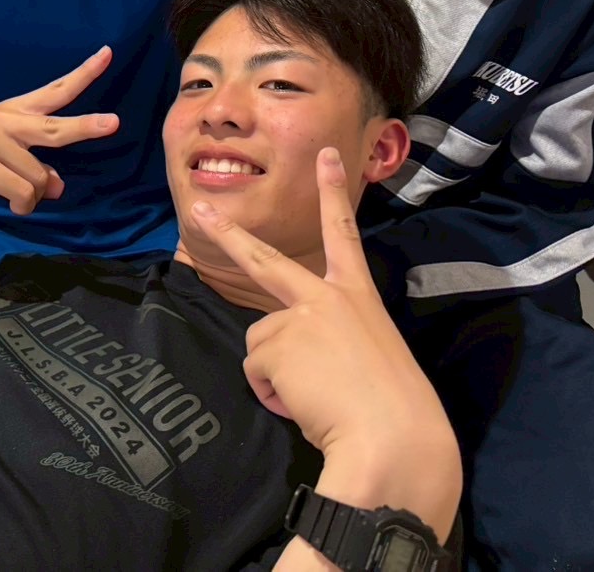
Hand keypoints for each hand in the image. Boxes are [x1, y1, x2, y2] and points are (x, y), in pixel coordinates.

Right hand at [0, 46, 118, 215]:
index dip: (83, 74)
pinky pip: (23, 193)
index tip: (107, 54)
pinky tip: (12, 206)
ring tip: (17, 199)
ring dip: (33, 197)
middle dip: (87, 127)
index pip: (55, 90)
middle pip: (56, 127)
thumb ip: (35, 165)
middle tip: (114, 124)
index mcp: (13, 112)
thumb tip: (58, 186)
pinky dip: (23, 206)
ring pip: (40, 179)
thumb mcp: (2, 158)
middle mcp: (6, 121)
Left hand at [191, 149, 458, 531]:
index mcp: (359, 297)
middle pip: (263, 260)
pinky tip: (306, 405)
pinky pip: (257, 373)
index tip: (327, 154)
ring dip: (278, 376)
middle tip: (199, 210)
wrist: (395, 438)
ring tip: (318, 397)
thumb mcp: (369, 359)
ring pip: (262, 345)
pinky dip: (274, 394)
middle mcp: (327, 297)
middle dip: (226, 233)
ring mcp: (299, 316)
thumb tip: (299, 362)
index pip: (344, 235)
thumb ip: (331, 343)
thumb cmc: (395, 409)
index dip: (333, 193)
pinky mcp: (276, 343)